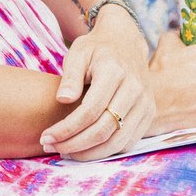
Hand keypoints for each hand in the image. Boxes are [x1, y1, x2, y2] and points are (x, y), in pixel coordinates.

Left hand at [40, 5, 154, 160]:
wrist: (126, 42)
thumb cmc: (96, 49)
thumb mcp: (77, 53)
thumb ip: (70, 76)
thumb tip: (62, 100)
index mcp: (115, 72)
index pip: (89, 110)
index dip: (66, 129)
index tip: (46, 137)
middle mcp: (135, 89)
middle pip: (103, 130)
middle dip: (74, 144)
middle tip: (51, 147)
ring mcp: (145, 103)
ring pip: (117, 141)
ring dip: (89, 153)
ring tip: (66, 151)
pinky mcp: (148, 114)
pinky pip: (128, 142)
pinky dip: (106, 151)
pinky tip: (86, 149)